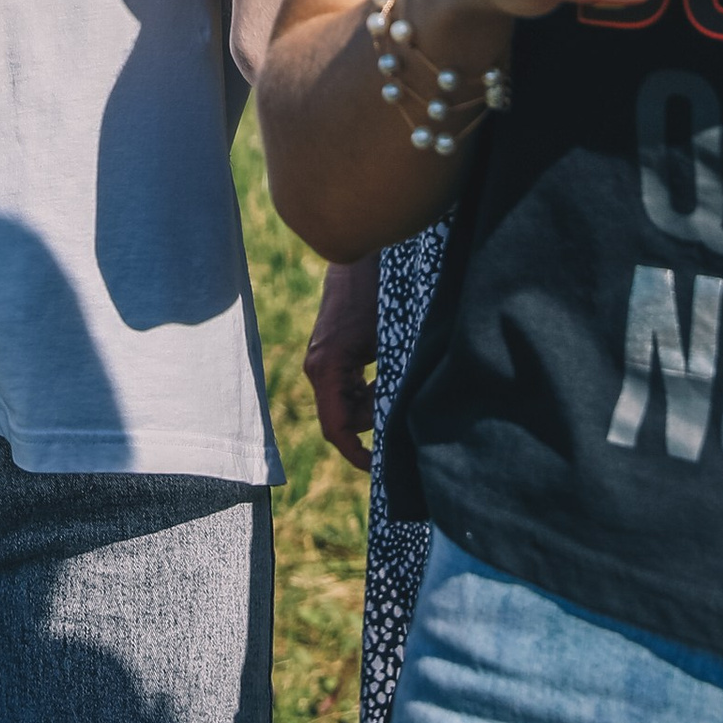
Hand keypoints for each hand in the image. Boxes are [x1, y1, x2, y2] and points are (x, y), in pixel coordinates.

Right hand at [302, 255, 379, 470]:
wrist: (362, 255)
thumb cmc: (375, 295)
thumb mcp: (387, 343)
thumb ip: (386, 385)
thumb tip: (397, 421)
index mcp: (326, 370)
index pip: (335, 428)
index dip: (356, 453)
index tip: (380, 466)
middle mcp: (318, 368)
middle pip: (344, 418)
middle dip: (373, 423)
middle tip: (403, 414)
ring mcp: (323, 360)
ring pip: (347, 402)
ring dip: (373, 404)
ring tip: (400, 387)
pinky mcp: (333, 352)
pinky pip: (348, 385)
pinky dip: (368, 389)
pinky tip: (390, 375)